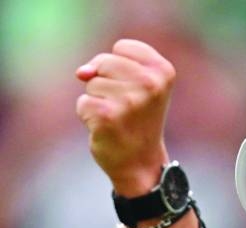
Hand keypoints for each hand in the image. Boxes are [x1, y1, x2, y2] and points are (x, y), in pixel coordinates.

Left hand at [75, 39, 173, 196]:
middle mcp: (151, 84)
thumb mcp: (138, 84)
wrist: (141, 162)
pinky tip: (108, 129)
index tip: (136, 89)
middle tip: (126, 107)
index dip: (120, 67)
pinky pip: (83, 103)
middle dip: (106, 82)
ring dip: (98, 100)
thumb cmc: (138, 119)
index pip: (122, 47)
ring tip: (118, 118)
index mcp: (164, 71)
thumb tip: (81, 73)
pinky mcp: (108, 116)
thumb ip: (109, 66)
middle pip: (104, 62)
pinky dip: (89, 116)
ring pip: (91, 82)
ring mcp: (130, 101)